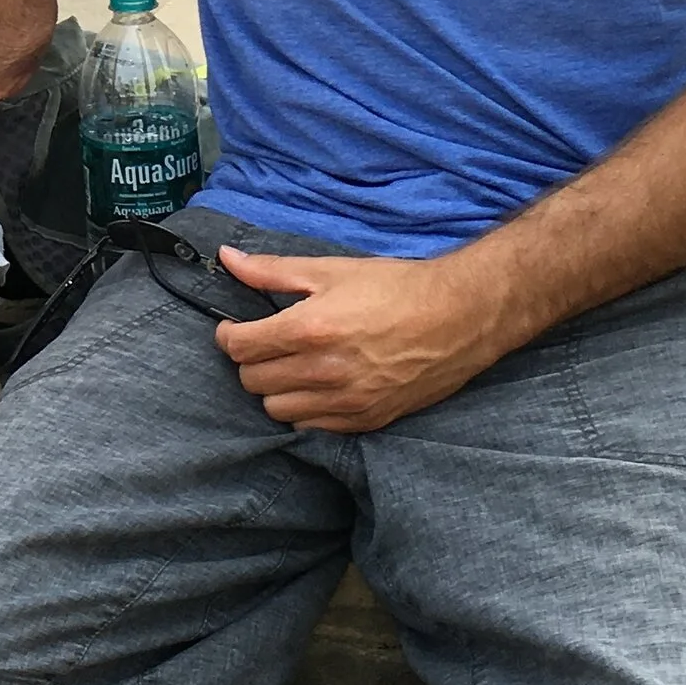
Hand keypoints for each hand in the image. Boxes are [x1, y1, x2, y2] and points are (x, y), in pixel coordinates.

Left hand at [212, 246, 506, 433]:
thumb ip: (272, 270)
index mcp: (310, 329)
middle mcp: (323, 372)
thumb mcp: (331, 270)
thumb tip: (227, 257)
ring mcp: (345, 402)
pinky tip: (316, 386)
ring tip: (290, 365)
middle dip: (251, 360)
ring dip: (275, 388)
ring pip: (277, 409)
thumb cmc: (395, 287)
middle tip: (266, 343)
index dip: (229, 335)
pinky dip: (304, 408)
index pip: (240, 347)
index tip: (235, 328)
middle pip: (252, 381)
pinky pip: (311, 426)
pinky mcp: (366, 421)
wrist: (458, 317)